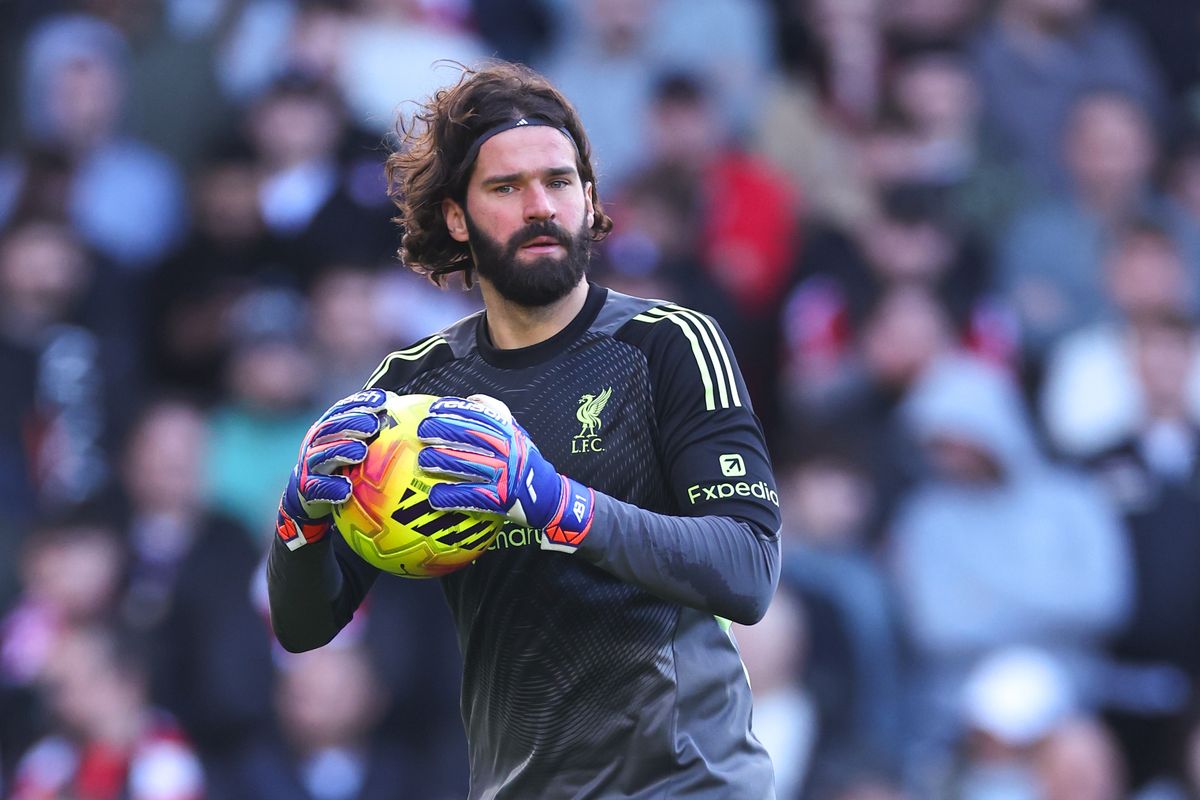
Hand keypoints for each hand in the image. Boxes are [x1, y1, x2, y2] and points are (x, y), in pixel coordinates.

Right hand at [276, 388, 391, 550]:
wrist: (310, 497)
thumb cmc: (343, 467)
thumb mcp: (360, 447)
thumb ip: (379, 433)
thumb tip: (416, 414)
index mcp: (329, 429)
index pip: (343, 409)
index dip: (361, 402)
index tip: (384, 400)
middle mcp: (316, 443)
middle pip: (330, 428)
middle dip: (351, 423)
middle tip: (374, 424)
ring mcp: (309, 466)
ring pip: (321, 455)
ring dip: (341, 451)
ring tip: (361, 452)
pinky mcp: (306, 490)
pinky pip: (317, 489)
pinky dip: (331, 489)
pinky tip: (347, 490)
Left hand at [416, 395, 594, 552]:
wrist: (549, 495)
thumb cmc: (526, 462)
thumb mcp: (517, 434)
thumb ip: (497, 415)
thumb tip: (471, 398)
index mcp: (509, 433)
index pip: (478, 415)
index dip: (454, 410)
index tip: (434, 409)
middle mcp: (507, 450)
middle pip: (469, 436)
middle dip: (442, 431)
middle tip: (423, 432)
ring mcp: (504, 474)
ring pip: (467, 464)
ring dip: (441, 461)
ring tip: (423, 460)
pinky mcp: (500, 499)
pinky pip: (470, 496)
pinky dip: (451, 496)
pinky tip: (435, 496)